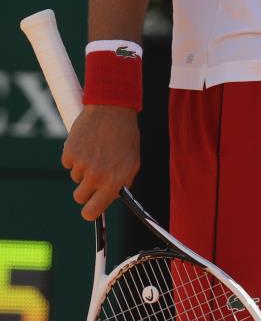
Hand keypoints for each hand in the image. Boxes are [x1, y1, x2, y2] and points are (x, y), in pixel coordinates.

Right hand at [61, 105, 139, 220]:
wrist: (113, 108)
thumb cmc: (126, 136)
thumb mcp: (132, 163)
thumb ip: (120, 183)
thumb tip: (108, 198)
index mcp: (113, 183)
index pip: (92, 212)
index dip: (90, 211)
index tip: (90, 208)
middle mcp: (95, 177)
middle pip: (80, 197)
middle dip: (85, 189)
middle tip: (93, 175)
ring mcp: (81, 165)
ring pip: (75, 177)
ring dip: (83, 168)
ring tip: (97, 150)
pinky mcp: (69, 152)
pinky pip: (68, 162)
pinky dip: (75, 155)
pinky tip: (87, 142)